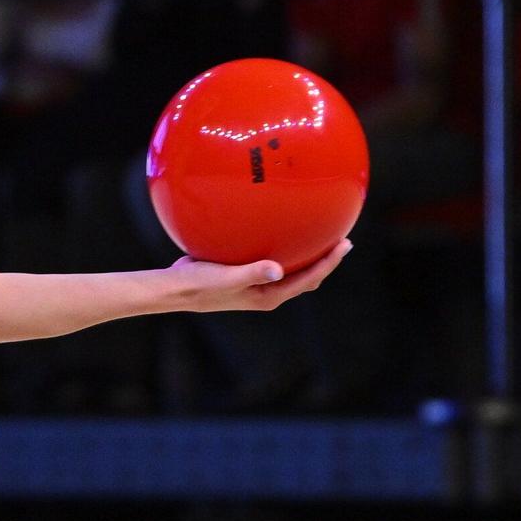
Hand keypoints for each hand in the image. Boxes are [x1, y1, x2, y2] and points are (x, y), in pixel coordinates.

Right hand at [149, 239, 351, 313]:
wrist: (175, 288)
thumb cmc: (198, 284)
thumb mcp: (225, 278)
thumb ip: (251, 273)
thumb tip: (278, 269)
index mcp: (269, 296)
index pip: (308, 279)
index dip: (329, 263)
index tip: (345, 244)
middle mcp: (267, 291)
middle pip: (307, 277)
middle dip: (326, 260)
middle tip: (343, 239)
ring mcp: (257, 283)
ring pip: (292, 268)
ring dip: (308, 253)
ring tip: (320, 231)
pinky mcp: (246, 272)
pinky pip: (272, 258)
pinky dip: (283, 245)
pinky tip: (278, 225)